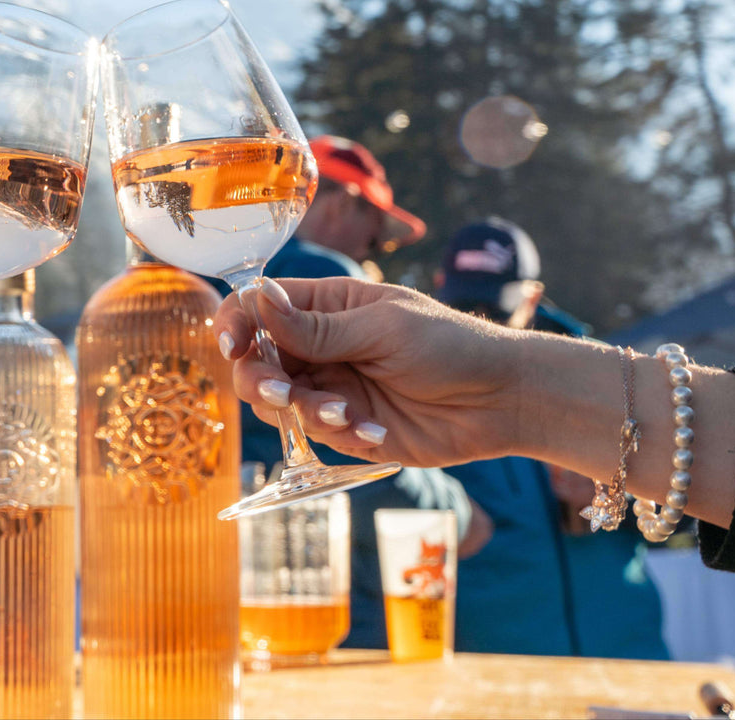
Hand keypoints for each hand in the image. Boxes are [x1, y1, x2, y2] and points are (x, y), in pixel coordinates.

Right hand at [216, 278, 526, 468]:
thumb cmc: (450, 345)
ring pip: (277, 402)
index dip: (236, 324)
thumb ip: (318, 328)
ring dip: (303, 411)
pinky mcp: (346, 426)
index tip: (234, 346)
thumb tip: (258, 299)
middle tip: (287, 393)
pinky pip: (314, 435)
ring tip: (347, 416)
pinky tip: (377, 432)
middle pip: (256, 360)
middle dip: (261, 379)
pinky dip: (339, 435)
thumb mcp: (384, 329)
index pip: (258, 307)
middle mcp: (319, 346)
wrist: (501, 400)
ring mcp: (329, 387)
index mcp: (325, 306)